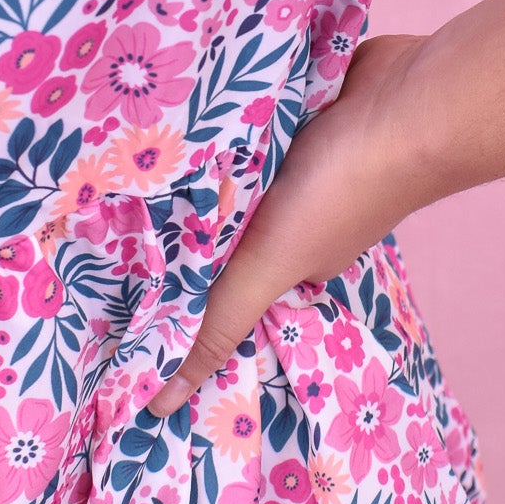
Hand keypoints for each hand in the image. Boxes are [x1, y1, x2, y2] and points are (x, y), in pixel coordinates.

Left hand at [146, 33, 436, 416]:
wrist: (409, 97)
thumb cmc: (345, 186)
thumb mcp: (274, 262)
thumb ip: (221, 321)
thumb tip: (163, 406)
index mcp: (293, 262)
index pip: (219, 284)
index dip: (173, 286)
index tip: (111, 295)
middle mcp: (292, 218)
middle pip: (217, 226)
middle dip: (170, 223)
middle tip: (95, 224)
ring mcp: (293, 165)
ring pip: (226, 174)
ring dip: (191, 168)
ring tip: (119, 163)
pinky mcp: (293, 115)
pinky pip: (241, 126)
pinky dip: (216, 124)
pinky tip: (175, 116)